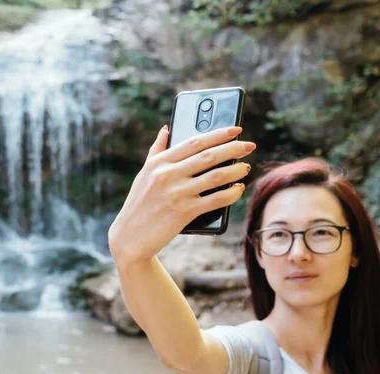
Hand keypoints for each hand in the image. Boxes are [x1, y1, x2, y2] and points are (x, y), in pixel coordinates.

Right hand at [108, 125, 255, 267]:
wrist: (130, 238)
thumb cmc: (139, 204)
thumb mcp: (144, 174)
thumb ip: (156, 150)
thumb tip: (167, 129)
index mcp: (159, 162)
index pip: (194, 142)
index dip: (218, 134)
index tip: (236, 129)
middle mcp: (168, 175)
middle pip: (209, 156)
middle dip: (233, 148)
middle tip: (249, 145)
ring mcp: (177, 193)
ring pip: (216, 176)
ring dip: (236, 170)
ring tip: (246, 167)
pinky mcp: (185, 212)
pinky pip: (215, 200)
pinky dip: (231, 193)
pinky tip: (238, 188)